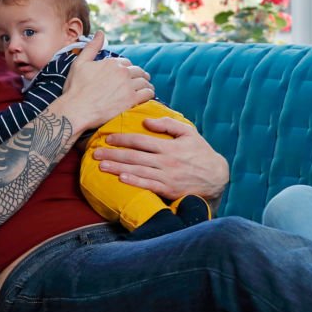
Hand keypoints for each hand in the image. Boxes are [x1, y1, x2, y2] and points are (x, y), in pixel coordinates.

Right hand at [58, 32, 154, 131]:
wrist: (76, 110)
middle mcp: (122, 72)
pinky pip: (147, 93)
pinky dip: (149, 93)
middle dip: (140, 75)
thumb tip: (100, 32)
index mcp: (112, 63)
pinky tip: (147, 95)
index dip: (128, 68)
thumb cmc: (75, 88)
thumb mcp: (80, 63)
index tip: (128, 74)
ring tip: (146, 88)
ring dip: (146, 84)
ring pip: (144, 82)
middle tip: (141, 80)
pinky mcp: (131, 100)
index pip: (127, 63)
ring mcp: (128, 86)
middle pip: (138, 71)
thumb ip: (92, 47)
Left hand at [93, 117, 229, 203]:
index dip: (122, 138)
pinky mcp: (168, 189)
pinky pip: (147, 185)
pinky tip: (120, 179)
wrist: (216, 177)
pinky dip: (133, 181)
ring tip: (101, 166)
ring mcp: (166, 176)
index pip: (140, 140)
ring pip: (137, 170)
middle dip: (113, 154)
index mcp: (169, 146)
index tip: (108, 137)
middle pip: (134, 156)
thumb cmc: (201, 153)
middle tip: (95, 153)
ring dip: (117, 168)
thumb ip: (168, 125)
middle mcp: (165, 161)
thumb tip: (147, 122)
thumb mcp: (189, 133)